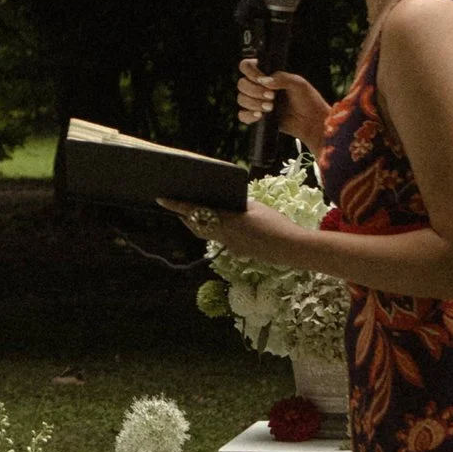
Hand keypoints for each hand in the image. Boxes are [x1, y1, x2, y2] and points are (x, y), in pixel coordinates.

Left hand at [165, 193, 289, 260]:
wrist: (290, 248)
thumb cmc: (275, 223)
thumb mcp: (256, 207)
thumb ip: (239, 205)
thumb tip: (228, 205)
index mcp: (225, 220)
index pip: (194, 211)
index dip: (176, 205)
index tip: (162, 199)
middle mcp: (223, 235)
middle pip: (196, 226)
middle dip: (186, 217)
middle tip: (178, 208)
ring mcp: (230, 246)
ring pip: (208, 234)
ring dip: (200, 225)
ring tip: (196, 215)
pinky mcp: (238, 252)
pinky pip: (222, 240)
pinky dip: (218, 232)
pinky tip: (226, 226)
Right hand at [236, 59, 329, 147]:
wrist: (312, 122)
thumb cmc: (308, 100)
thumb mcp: (298, 84)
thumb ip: (281, 78)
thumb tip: (263, 80)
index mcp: (268, 74)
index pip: (246, 66)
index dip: (250, 72)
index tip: (261, 80)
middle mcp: (259, 86)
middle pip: (241, 84)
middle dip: (255, 91)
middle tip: (272, 97)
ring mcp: (257, 101)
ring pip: (241, 99)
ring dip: (253, 103)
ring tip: (271, 108)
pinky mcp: (257, 116)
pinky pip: (242, 115)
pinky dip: (248, 115)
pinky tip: (260, 116)